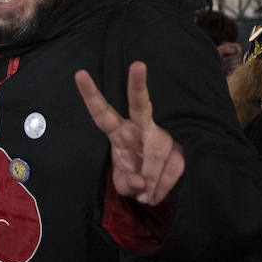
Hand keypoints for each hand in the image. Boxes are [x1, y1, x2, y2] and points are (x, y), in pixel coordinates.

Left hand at [75, 63, 184, 204]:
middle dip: (138, 86)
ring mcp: (163, 134)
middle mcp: (141, 126)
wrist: (160, 186)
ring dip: (152, 179)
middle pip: (140, 105)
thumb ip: (126, 184)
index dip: (91, 95)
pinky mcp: (182, 147)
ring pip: (158, 152)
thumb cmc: (134, 176)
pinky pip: (174, 168)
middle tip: (137, 64)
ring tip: (146, 197)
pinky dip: (163, 187)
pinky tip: (155, 196)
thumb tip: (140, 183)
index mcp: (119, 131)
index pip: (102, 114)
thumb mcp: (124, 185)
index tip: (79, 74)